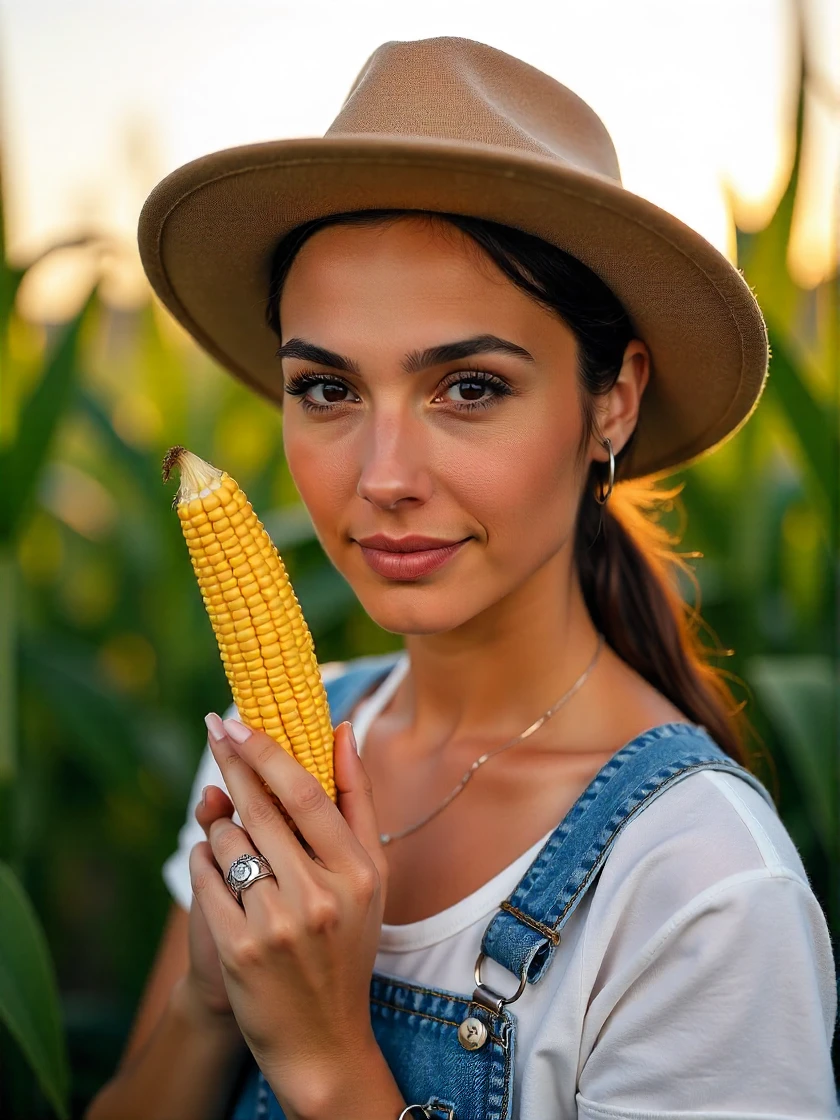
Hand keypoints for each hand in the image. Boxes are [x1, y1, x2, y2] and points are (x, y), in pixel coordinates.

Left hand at [188, 716, 388, 1115]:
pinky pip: (204, 875)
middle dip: (233, 764)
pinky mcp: (238, 948)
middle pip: (259, 809)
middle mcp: (319, 896)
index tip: (238, 722)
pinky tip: (217, 864)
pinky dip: (203, 859)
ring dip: (222, 825)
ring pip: (227, 839)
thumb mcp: (368, 877)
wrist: (320, 1038)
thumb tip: (343, 727)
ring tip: (237, 840)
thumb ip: (357, 799)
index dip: (266, 752)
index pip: (305, 794)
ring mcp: (276, 924)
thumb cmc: (345, 944)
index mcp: (357, 872)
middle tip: (215, 729)